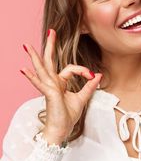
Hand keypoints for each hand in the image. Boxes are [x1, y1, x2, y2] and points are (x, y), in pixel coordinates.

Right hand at [20, 29, 101, 144]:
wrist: (62, 129)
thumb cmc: (68, 116)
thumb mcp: (82, 98)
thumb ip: (89, 86)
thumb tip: (97, 75)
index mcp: (60, 82)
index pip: (70, 68)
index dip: (82, 70)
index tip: (91, 75)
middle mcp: (52, 83)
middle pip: (50, 61)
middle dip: (50, 46)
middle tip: (51, 31)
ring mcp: (48, 88)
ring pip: (41, 69)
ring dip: (35, 57)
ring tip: (28, 46)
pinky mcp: (48, 94)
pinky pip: (40, 84)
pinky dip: (32, 77)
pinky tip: (24, 70)